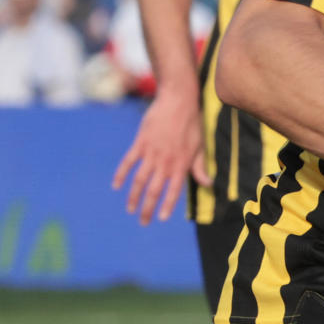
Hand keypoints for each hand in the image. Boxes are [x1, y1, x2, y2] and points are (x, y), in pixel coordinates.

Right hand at [113, 88, 207, 224]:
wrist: (178, 101)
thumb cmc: (192, 124)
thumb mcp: (200, 146)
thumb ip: (199, 167)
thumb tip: (207, 184)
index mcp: (181, 164)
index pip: (173, 191)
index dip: (168, 206)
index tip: (162, 219)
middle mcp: (165, 162)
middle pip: (154, 190)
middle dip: (148, 208)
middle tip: (143, 221)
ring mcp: (151, 153)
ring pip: (139, 180)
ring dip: (134, 197)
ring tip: (130, 209)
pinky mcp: (140, 143)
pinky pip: (128, 163)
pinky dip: (121, 175)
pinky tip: (116, 186)